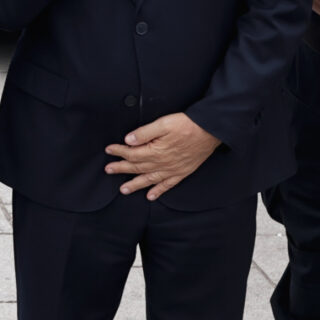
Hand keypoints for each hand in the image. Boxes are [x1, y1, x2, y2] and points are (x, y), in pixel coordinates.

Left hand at [104, 112, 220, 198]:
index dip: (119, 151)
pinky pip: (168, 185)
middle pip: (137, 167)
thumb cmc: (188, 125)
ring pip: (149, 180)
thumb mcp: (163, 123)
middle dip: (121, 169)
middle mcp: (162, 163)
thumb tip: (128, 139)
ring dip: (135, 185)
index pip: (132, 153)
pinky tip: (151, 196)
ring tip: (123, 190)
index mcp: (156, 151)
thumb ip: (145, 132)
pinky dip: (158, 191)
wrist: (210, 131)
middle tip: (109, 170)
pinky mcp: (182, 172)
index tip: (109, 150)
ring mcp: (172, 170)